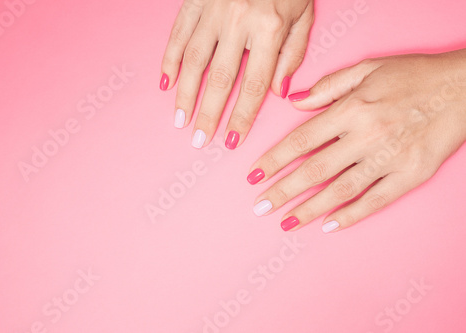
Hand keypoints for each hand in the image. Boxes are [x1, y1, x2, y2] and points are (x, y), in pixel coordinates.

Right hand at [160, 0, 313, 148]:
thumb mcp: (304, 14)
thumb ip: (293, 54)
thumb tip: (279, 92)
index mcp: (270, 28)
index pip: (255, 85)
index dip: (242, 117)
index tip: (232, 140)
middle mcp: (239, 21)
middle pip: (221, 79)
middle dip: (209, 113)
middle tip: (199, 139)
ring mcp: (213, 10)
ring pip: (194, 60)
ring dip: (185, 93)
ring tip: (179, 120)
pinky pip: (178, 33)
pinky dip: (169, 59)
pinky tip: (165, 83)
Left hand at [248, 51, 465, 232]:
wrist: (464, 87)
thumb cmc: (414, 75)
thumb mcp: (367, 69)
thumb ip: (328, 87)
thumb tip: (294, 101)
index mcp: (352, 108)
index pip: (301, 140)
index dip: (274, 160)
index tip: (254, 175)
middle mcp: (367, 135)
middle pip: (314, 170)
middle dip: (283, 191)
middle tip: (260, 207)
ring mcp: (390, 157)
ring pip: (340, 189)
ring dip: (309, 209)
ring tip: (286, 222)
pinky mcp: (411, 174)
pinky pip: (376, 200)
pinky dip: (351, 215)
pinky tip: (329, 226)